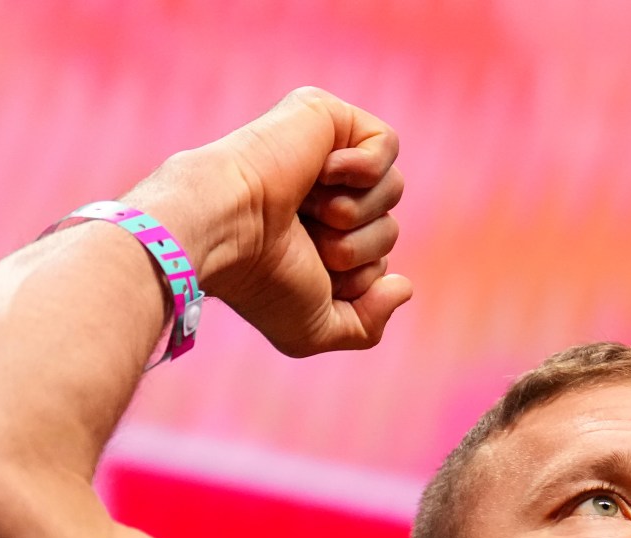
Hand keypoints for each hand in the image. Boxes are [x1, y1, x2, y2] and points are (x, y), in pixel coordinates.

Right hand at [128, 86, 411, 357]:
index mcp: (317, 239)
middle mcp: (322, 195)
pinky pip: (386, 143)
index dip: (358, 278)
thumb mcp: (313, 329)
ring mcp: (322, 152)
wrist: (226, 231)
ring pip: (394, 188)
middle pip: (391, 228)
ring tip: (308, 208)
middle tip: (308, 238)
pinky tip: (321, 172)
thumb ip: (367, 325)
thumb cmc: (260, 281)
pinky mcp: (324, 114)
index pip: (379, 261)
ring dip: (355, 213)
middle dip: (357, 247)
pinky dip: (363, 168)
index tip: (310, 271)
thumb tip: (404, 286)